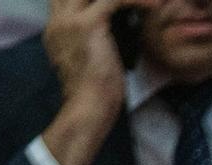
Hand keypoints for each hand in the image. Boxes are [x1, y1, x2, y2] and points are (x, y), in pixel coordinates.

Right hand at [40, 0, 140, 164]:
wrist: (89, 107)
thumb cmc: (97, 92)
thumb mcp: (92, 59)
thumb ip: (96, 40)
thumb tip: (115, 33)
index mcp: (57, 29)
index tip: (121, 4)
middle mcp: (58, 20)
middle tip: (132, 0)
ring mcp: (69, 20)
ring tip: (148, 1)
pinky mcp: (88, 24)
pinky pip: (115, 0)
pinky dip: (137, 0)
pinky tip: (155, 5)